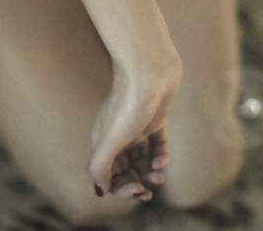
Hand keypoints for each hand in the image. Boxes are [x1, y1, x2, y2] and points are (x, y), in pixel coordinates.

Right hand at [86, 56, 181, 200]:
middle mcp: (117, 136)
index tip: (137, 190)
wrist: (149, 70)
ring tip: (159, 178)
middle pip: (124, 170)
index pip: (108, 175)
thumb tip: (102, 189)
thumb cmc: (129, 103)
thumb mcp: (110, 140)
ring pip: (141, 160)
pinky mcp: (155, 119)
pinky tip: (162, 160)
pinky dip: (160, 156)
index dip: (121, 189)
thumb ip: (100, 166)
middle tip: (148, 193)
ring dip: (149, 173)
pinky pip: (156, 145)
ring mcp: (136, 127)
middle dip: (135, 184)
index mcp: (102, 141)